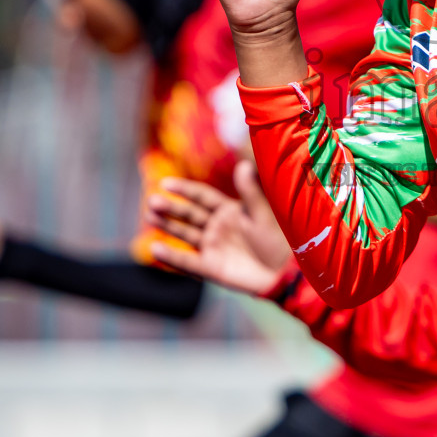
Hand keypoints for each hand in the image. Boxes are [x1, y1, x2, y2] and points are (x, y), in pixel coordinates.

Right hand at [141, 166, 291, 295]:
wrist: (287, 272)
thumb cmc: (280, 241)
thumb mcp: (264, 214)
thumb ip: (251, 192)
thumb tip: (244, 164)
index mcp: (229, 210)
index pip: (201, 196)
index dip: (183, 189)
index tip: (165, 183)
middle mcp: (217, 227)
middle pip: (189, 214)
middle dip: (170, 208)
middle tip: (152, 201)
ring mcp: (212, 247)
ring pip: (185, 234)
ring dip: (167, 226)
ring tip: (150, 215)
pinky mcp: (211, 268)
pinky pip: (188, 262)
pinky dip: (172, 256)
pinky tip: (155, 248)